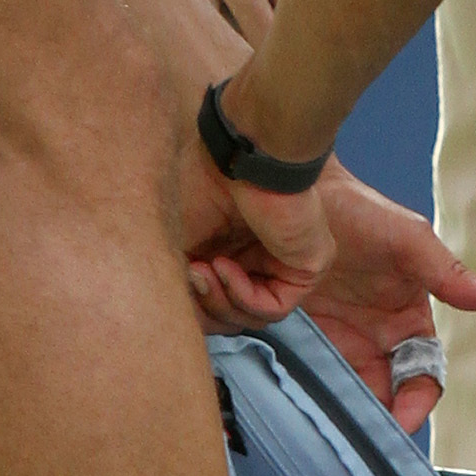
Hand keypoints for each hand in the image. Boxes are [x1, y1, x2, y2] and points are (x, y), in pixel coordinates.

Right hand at [140, 0, 307, 42]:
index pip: (306, 3)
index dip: (323, 18)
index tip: (337, 26)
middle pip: (273, 32)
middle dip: (295, 44)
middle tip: (315, 51)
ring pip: (240, 30)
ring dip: (260, 39)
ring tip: (282, 49)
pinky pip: (212, 12)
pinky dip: (229, 19)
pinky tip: (244, 22)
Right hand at [174, 144, 333, 329]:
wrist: (241, 156)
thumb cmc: (202, 185)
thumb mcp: (178, 242)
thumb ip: (180, 282)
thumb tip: (174, 318)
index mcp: (229, 251)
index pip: (213, 301)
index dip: (191, 302)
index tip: (170, 281)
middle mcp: (257, 261)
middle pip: (230, 315)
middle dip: (202, 305)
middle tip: (188, 275)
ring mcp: (283, 266)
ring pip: (251, 316)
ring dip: (218, 299)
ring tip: (202, 269)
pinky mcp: (305, 271)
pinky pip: (273, 307)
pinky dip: (242, 294)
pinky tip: (224, 266)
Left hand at [305, 166, 475, 431]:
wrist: (292, 192)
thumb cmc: (357, 210)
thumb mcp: (408, 240)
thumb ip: (451, 276)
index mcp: (406, 321)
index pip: (420, 377)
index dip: (415, 403)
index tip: (401, 423)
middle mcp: (371, 338)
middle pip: (380, 397)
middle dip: (372, 421)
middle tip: (358, 440)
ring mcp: (332, 340)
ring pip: (340, 395)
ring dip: (336, 411)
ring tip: (325, 425)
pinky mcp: (293, 336)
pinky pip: (302, 376)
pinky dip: (300, 391)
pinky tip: (295, 401)